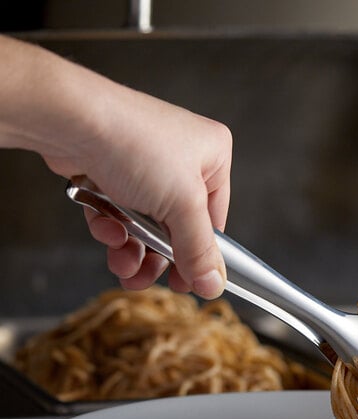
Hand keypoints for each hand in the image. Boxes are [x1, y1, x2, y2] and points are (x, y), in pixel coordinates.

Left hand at [45, 87, 232, 298]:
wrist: (69, 119)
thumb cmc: (135, 146)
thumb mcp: (182, 206)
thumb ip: (199, 250)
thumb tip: (214, 285)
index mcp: (212, 156)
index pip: (215, 220)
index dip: (200, 255)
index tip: (188, 283)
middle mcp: (181, 159)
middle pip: (178, 227)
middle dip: (159, 258)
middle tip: (148, 279)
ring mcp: (144, 165)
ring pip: (145, 225)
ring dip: (133, 251)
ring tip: (122, 265)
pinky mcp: (111, 172)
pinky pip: (119, 213)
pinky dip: (112, 227)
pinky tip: (105, 228)